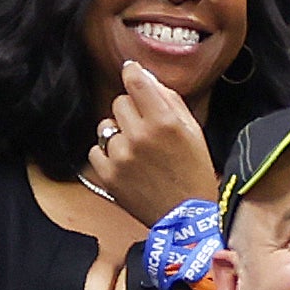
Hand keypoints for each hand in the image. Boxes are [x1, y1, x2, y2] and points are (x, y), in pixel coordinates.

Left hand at [83, 60, 218, 226]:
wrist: (186, 218)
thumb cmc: (194, 173)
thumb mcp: (193, 131)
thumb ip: (170, 100)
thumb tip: (146, 77)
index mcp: (164, 122)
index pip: (136, 82)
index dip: (132, 73)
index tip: (131, 71)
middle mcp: (140, 135)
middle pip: (119, 102)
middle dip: (131, 111)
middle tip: (146, 129)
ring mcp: (121, 156)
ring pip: (106, 126)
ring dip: (118, 133)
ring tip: (137, 151)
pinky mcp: (108, 174)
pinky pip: (96, 149)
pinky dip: (108, 155)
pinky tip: (126, 164)